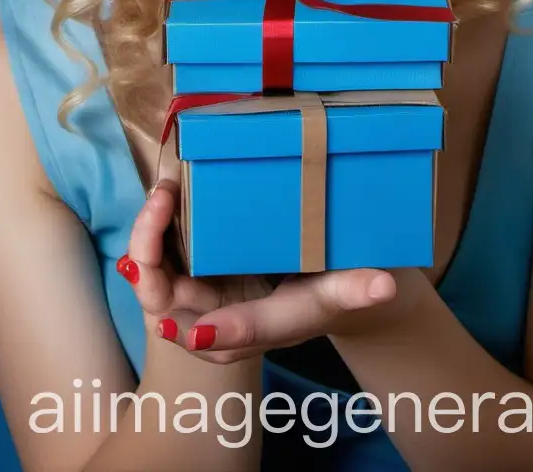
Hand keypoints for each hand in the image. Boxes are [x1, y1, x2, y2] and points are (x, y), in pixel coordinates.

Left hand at [118, 179, 408, 361]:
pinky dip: (156, 233)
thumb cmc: (332, 284)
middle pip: (174, 311)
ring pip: (159, 286)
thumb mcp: (343, 285)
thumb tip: (384, 286)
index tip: (191, 329)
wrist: (324, 283)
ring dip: (148, 245)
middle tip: (163, 207)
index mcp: (260, 330)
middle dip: (153, 269)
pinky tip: (163, 197)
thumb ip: (357, 288)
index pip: (234, 338)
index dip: (215, 332)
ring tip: (162, 195)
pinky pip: (164, 260)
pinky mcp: (197, 272)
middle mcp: (223, 321)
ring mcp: (205, 297)